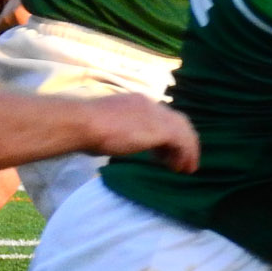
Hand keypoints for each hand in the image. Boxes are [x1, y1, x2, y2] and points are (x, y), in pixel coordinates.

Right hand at [85, 93, 199, 173]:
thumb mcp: (106, 126)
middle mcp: (149, 104)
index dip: (167, 133)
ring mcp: (156, 115)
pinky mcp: (160, 129)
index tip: (164, 152)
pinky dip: (185, 154)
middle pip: (177, 120)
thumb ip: (118, 130)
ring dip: (188, 150)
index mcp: (136, 102)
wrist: (83, 123)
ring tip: (186, 168)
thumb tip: (116, 142)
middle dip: (183, 140)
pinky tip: (180, 168)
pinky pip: (182, 141)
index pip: (160, 115)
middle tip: (182, 160)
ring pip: (184, 130)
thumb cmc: (84, 127)